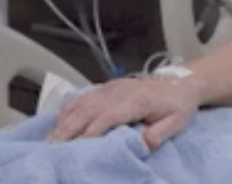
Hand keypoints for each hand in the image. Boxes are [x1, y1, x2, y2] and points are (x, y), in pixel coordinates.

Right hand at [47, 75, 202, 149]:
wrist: (182, 82)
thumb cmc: (178, 104)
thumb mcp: (176, 121)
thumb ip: (159, 133)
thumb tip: (141, 145)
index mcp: (135, 100)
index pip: (106, 117)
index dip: (89, 133)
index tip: (75, 149)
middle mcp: (118, 91)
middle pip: (87, 111)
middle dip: (67, 130)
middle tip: (51, 149)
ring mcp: (111, 87)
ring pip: (81, 104)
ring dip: (63, 122)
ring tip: (49, 141)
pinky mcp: (107, 87)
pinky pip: (82, 97)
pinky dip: (67, 110)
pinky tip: (57, 123)